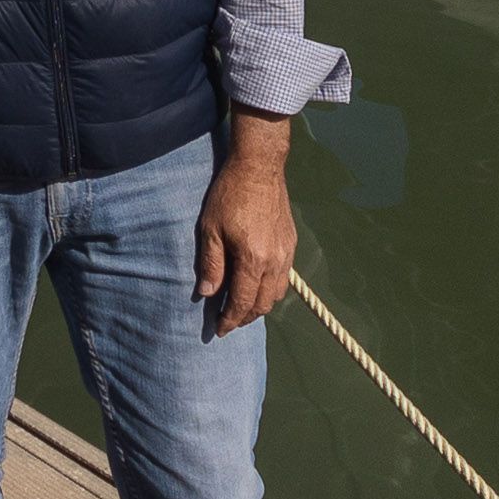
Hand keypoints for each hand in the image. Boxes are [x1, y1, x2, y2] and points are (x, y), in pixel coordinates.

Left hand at [193, 109, 297, 335]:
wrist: (259, 167)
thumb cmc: (230, 194)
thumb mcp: (210, 229)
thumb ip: (211, 264)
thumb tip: (207, 293)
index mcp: (253, 259)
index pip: (242, 302)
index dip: (230, 319)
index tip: (220, 330)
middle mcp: (275, 261)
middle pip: (263, 303)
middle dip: (245, 317)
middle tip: (229, 322)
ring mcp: (287, 253)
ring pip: (277, 293)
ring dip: (260, 306)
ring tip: (242, 308)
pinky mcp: (291, 243)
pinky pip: (284, 278)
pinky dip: (271, 290)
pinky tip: (258, 286)